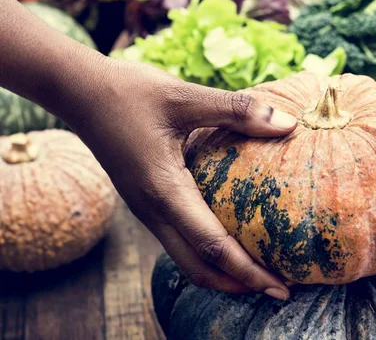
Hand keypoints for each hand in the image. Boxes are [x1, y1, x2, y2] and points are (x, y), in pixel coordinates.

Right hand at [66, 58, 296, 299]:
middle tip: (281, 289)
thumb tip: (289, 124)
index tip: (282, 288)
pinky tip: (233, 236)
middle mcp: (153, 210)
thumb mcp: (185, 96)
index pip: (213, 246)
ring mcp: (147, 209)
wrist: (79, 92)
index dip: (249, 271)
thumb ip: (238, 110)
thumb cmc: (129, 92)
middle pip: (199, 267)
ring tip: (262, 270)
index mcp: (164, 192)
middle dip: (240, 284)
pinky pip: (180, 239)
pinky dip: (209, 251)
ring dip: (224, 271)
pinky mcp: (147, 201)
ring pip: (187, 257)